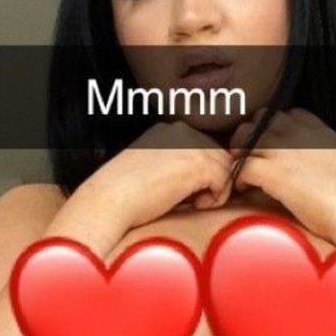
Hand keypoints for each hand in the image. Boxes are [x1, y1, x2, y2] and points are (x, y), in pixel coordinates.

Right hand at [88, 120, 235, 231]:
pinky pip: (225, 181)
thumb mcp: (152, 168)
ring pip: (226, 167)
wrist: (109, 199)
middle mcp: (182, 131)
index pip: (205, 147)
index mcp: (169, 130)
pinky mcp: (198, 164)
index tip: (185, 190)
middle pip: (219, 155)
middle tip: (190, 199)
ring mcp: (192, 145)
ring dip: (214, 189)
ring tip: (190, 202)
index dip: (202, 173)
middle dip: (211, 180)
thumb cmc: (123, 193)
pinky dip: (214, 198)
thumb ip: (176, 165)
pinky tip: (192, 205)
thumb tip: (204, 179)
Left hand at [227, 108, 335, 244]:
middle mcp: (302, 135)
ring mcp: (287, 152)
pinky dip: (238, 177)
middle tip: (247, 156)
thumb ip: (321, 156)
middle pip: (261, 119)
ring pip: (246, 137)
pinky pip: (242, 166)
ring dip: (239, 153)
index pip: (288, 114)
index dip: (273, 128)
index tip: (269, 146)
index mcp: (320, 132)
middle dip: (250, 136)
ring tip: (242, 171)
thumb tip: (308, 167)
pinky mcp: (275, 174)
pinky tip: (243, 189)